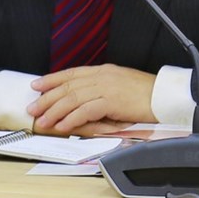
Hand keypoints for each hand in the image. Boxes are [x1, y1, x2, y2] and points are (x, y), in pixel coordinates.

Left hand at [27, 65, 156, 134]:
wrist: (165, 97)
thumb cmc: (146, 95)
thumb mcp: (121, 87)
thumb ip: (103, 91)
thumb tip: (84, 103)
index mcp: (104, 71)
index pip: (72, 73)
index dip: (52, 79)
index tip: (37, 85)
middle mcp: (103, 76)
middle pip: (68, 86)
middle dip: (47, 97)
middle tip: (33, 107)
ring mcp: (107, 87)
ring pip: (73, 98)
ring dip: (55, 110)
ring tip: (43, 120)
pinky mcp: (112, 101)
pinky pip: (86, 110)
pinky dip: (72, 118)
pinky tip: (63, 126)